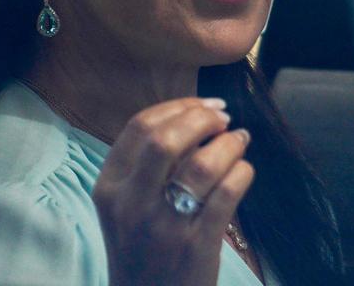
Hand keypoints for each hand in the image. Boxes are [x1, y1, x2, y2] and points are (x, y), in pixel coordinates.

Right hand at [92, 97, 253, 285]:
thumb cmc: (140, 248)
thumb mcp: (124, 206)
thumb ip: (145, 166)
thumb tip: (192, 120)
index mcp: (110, 187)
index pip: (138, 128)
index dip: (176, 108)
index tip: (202, 105)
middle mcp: (132, 204)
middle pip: (165, 139)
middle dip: (200, 119)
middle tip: (222, 118)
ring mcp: (164, 225)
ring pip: (202, 164)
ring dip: (228, 144)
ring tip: (239, 140)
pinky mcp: (196, 245)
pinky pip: (226, 194)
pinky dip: (241, 173)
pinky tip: (243, 170)